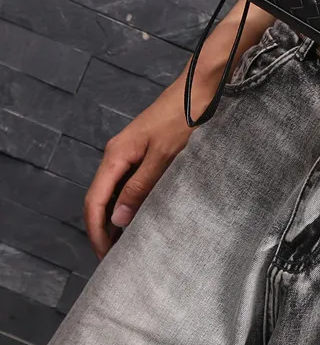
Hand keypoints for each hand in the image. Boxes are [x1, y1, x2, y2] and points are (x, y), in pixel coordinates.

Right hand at [83, 81, 196, 258]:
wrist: (200, 88)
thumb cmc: (184, 118)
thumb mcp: (163, 155)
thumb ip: (140, 186)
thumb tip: (117, 219)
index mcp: (116, 155)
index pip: (94, 201)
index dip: (97, 231)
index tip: (104, 256)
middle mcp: (118, 153)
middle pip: (101, 197)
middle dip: (104, 228)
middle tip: (114, 256)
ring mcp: (131, 151)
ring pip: (116, 190)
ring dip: (118, 215)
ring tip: (127, 242)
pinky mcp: (145, 149)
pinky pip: (131, 180)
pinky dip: (131, 200)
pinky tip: (142, 213)